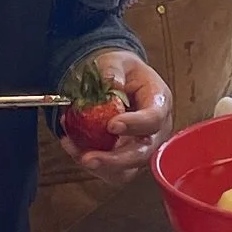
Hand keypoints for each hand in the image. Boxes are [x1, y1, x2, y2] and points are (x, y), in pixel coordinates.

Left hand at [66, 48, 170, 175]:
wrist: (118, 80)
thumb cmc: (122, 71)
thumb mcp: (117, 60)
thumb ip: (113, 69)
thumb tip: (112, 84)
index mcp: (159, 102)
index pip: (154, 119)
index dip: (135, 125)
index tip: (111, 125)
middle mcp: (155, 130)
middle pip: (143, 153)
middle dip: (116, 160)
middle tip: (89, 158)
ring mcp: (141, 147)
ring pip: (127, 170)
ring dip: (100, 166)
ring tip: (76, 151)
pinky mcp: (124, 158)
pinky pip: (109, 170)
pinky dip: (89, 162)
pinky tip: (72, 146)